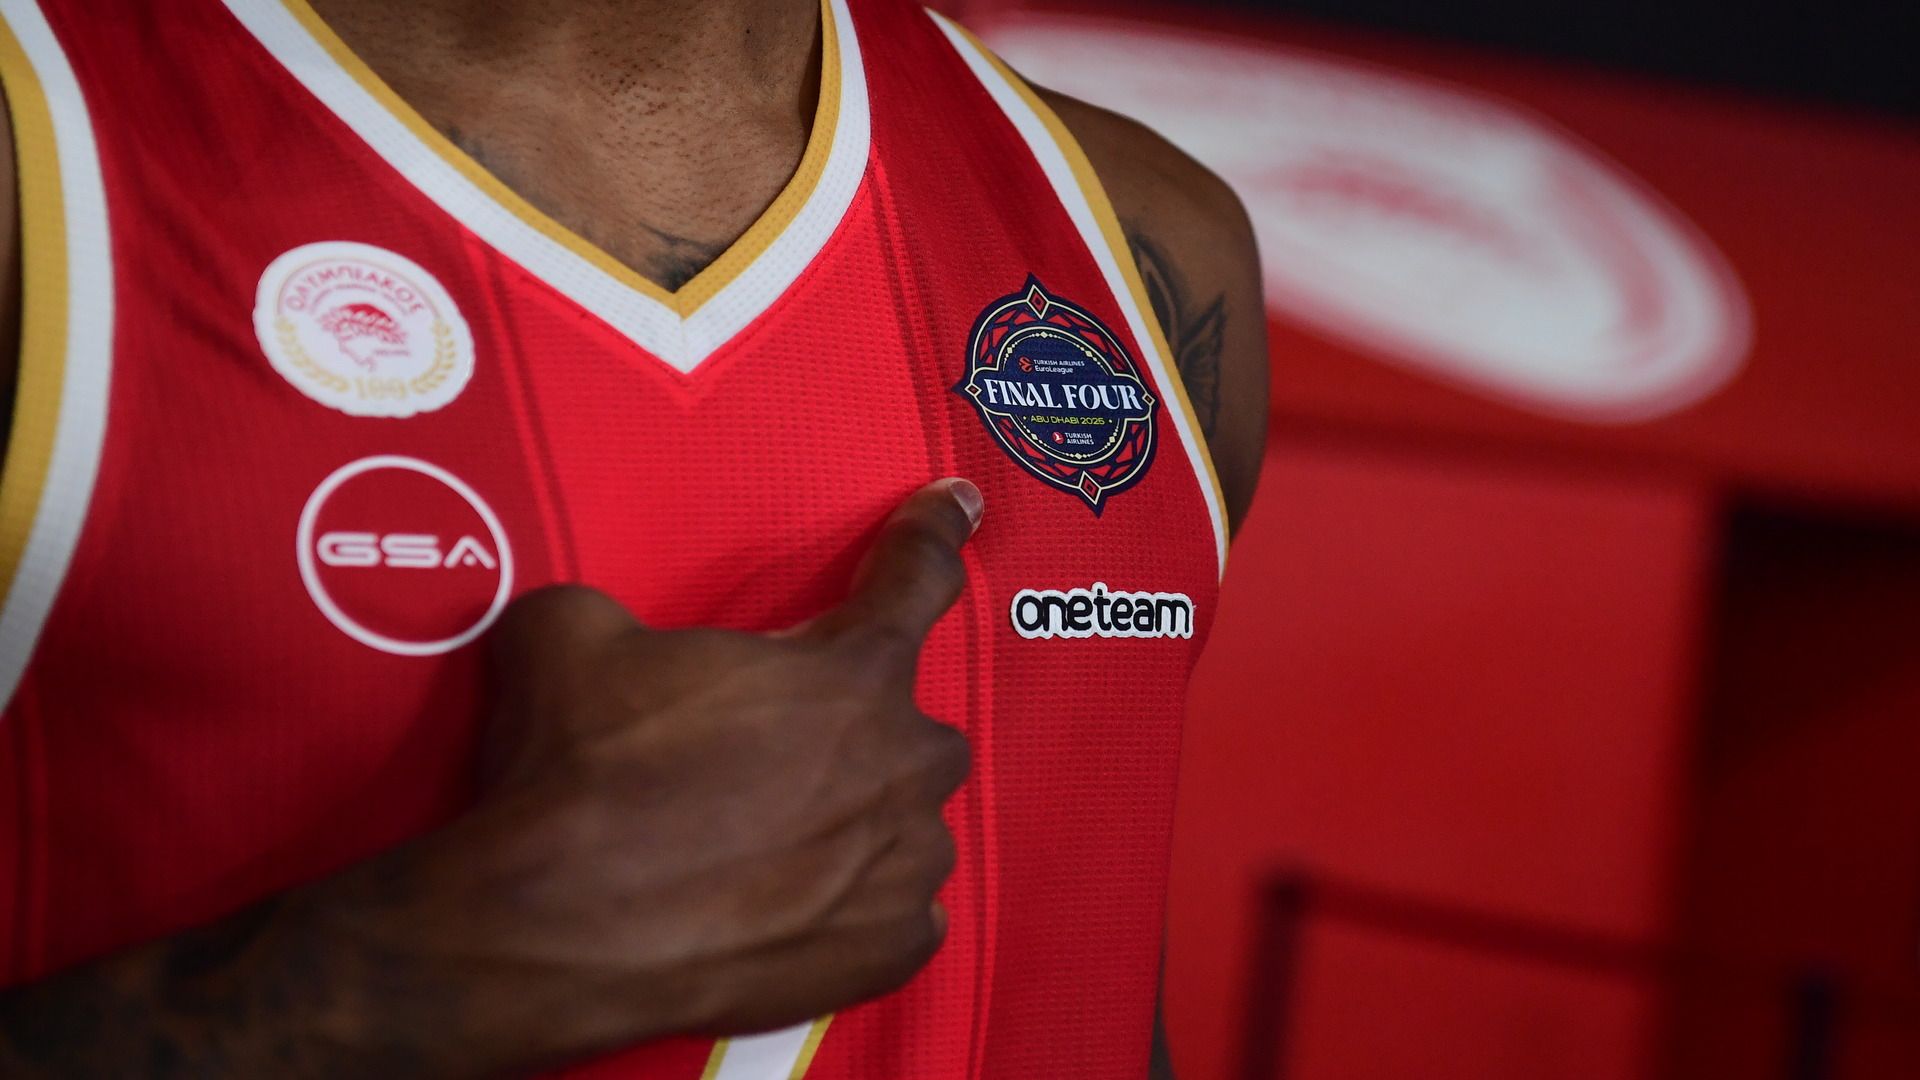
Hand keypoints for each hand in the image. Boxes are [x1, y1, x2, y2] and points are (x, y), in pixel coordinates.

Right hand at [310, 478, 983, 1073]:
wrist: (552, 928)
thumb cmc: (577, 771)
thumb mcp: (571, 632)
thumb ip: (622, 612)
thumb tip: (608, 628)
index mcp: (851, 671)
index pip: (916, 576)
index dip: (935, 531)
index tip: (958, 505)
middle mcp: (902, 761)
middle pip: (912, 726)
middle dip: (858, 731)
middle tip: (771, 759)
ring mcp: (905, 865)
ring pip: (908, 826)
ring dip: (859, 824)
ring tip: (769, 847)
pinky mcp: (890, 951)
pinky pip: (899, 917)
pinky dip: (858, 912)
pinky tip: (794, 914)